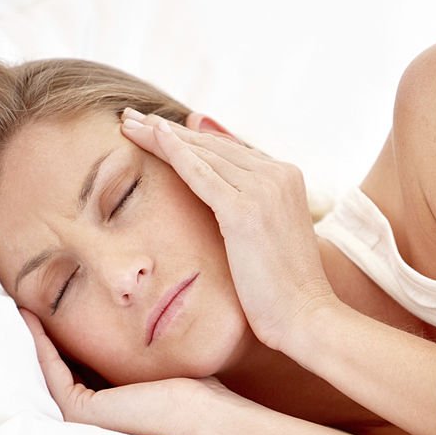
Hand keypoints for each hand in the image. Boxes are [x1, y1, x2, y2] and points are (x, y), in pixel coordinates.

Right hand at [20, 309, 215, 434]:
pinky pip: (50, 368)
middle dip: (45, 333)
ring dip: (34, 336)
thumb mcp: (158, 358)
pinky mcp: (77, 410)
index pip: (81, 367)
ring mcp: (81, 418)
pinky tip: (28, 315)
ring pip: (50, 369)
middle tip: (24, 299)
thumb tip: (140, 310)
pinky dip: (38, 341)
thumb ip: (139, 344)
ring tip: (19, 304)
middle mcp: (91, 416)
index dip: (66, 335)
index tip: (52, 304)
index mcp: (109, 407)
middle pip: (62, 367)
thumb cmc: (194, 387)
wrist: (202, 413)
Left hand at [120, 109, 336, 354]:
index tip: (159, 128)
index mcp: (287, 177)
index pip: (230, 149)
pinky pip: (200, 174)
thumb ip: (247, 214)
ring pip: (202, 153)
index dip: (192, 138)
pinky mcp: (244, 210)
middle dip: (169, 130)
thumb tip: (218, 198)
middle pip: (213, 145)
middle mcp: (278, 174)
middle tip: (133, 117)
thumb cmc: (283, 292)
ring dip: (161, 135)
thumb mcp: (267, 242)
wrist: (305, 317)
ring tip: (129, 123)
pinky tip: (150, 137)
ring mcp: (263, 188)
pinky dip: (173, 153)